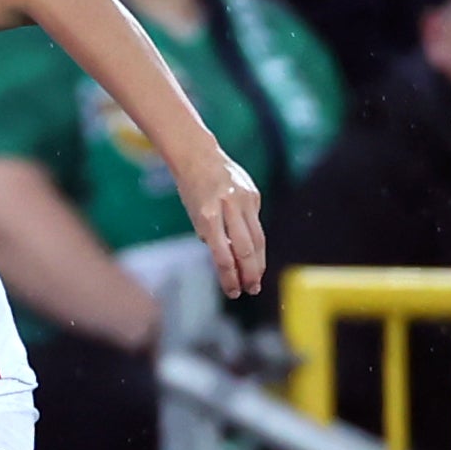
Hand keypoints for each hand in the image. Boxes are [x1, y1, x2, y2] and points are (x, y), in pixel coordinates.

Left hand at [179, 153, 264, 298]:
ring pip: (257, 238)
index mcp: (207, 215)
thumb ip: (211, 237)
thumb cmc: (192, 190)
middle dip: (249, 273)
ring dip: (258, 263)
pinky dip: (255, 241)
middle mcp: (228, 207)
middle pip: (245, 248)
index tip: (232, 292)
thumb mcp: (194, 215)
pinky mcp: (255, 195)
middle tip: (250, 290)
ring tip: (256, 280)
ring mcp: (244, 200)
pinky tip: (254, 256)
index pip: (222, 255)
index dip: (229, 277)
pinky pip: (256, 224)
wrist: (199, 156)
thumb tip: (228, 261)